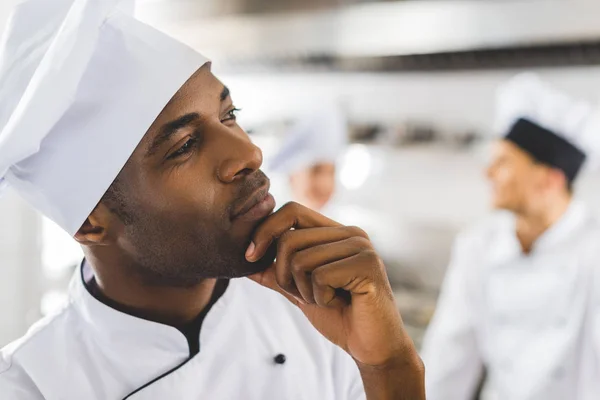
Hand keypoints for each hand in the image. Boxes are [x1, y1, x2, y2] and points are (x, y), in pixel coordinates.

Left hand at [245, 202, 418, 368]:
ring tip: (327, 300)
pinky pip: (320, 276)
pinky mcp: (367, 265)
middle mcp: (351, 233)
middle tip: (307, 296)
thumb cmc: (340, 317)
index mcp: (336, 232)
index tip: (250, 257)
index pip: (291, 211)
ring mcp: (361, 247)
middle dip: (285, 275)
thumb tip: (246, 263)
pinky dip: (321, 297)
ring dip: (304, 291)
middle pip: (289, 239)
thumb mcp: (300, 291)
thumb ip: (276, 274)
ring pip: (301, 260)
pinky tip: (339, 304)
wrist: (372, 347)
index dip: (265, 231)